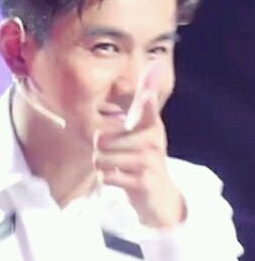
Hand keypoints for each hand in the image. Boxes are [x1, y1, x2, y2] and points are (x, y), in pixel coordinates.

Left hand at [93, 65, 185, 227]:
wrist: (159, 196)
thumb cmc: (144, 157)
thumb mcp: (145, 128)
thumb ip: (143, 101)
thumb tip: (155, 64)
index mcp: (151, 125)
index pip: (148, 107)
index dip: (147, 99)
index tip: (148, 89)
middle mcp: (153, 141)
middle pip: (102, 138)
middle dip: (100, 149)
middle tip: (116, 155)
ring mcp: (149, 162)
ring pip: (100, 158)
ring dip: (102, 165)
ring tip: (118, 167)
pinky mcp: (143, 182)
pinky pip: (106, 176)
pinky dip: (106, 179)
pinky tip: (119, 179)